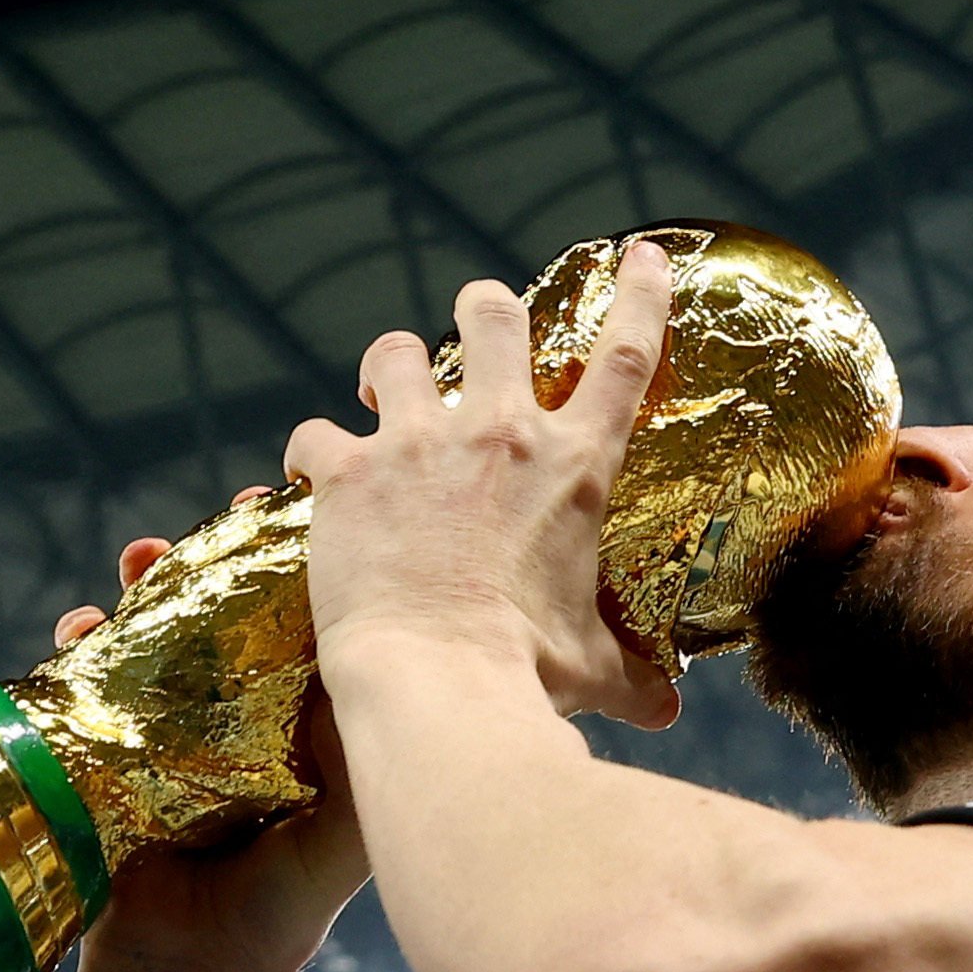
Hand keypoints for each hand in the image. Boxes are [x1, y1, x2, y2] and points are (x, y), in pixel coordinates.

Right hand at [54, 523, 368, 971]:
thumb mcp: (346, 834)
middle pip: (224, 613)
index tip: (288, 512)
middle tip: (214, 520)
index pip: (298, 622)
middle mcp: (236, 720)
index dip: (293, 565)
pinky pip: (85, 682)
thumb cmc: (280, 916)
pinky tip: (78, 628)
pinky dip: (77, 648)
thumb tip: (428, 684)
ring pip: (156, 634)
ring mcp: (169, 734)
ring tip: (140, 558)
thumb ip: (379, 765)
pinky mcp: (107, 755)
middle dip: (213, 560)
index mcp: (297, 727)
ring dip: (145, 588)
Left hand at [289, 242, 682, 728]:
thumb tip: (666, 715)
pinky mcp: (347, 473)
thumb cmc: (528, 678)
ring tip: (379, 401)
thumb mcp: (593, 670)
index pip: (625, 358)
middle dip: (485, 311)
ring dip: (390, 371)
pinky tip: (306, 475)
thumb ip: (631, 678)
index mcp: (573, 469)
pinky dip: (309, 452)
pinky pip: (313, 433)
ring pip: (396, 352)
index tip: (640, 256)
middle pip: (496, 314)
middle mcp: (500, 435)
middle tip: (475, 339)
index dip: (638, 295)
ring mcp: (418, 446)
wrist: (439, 683)